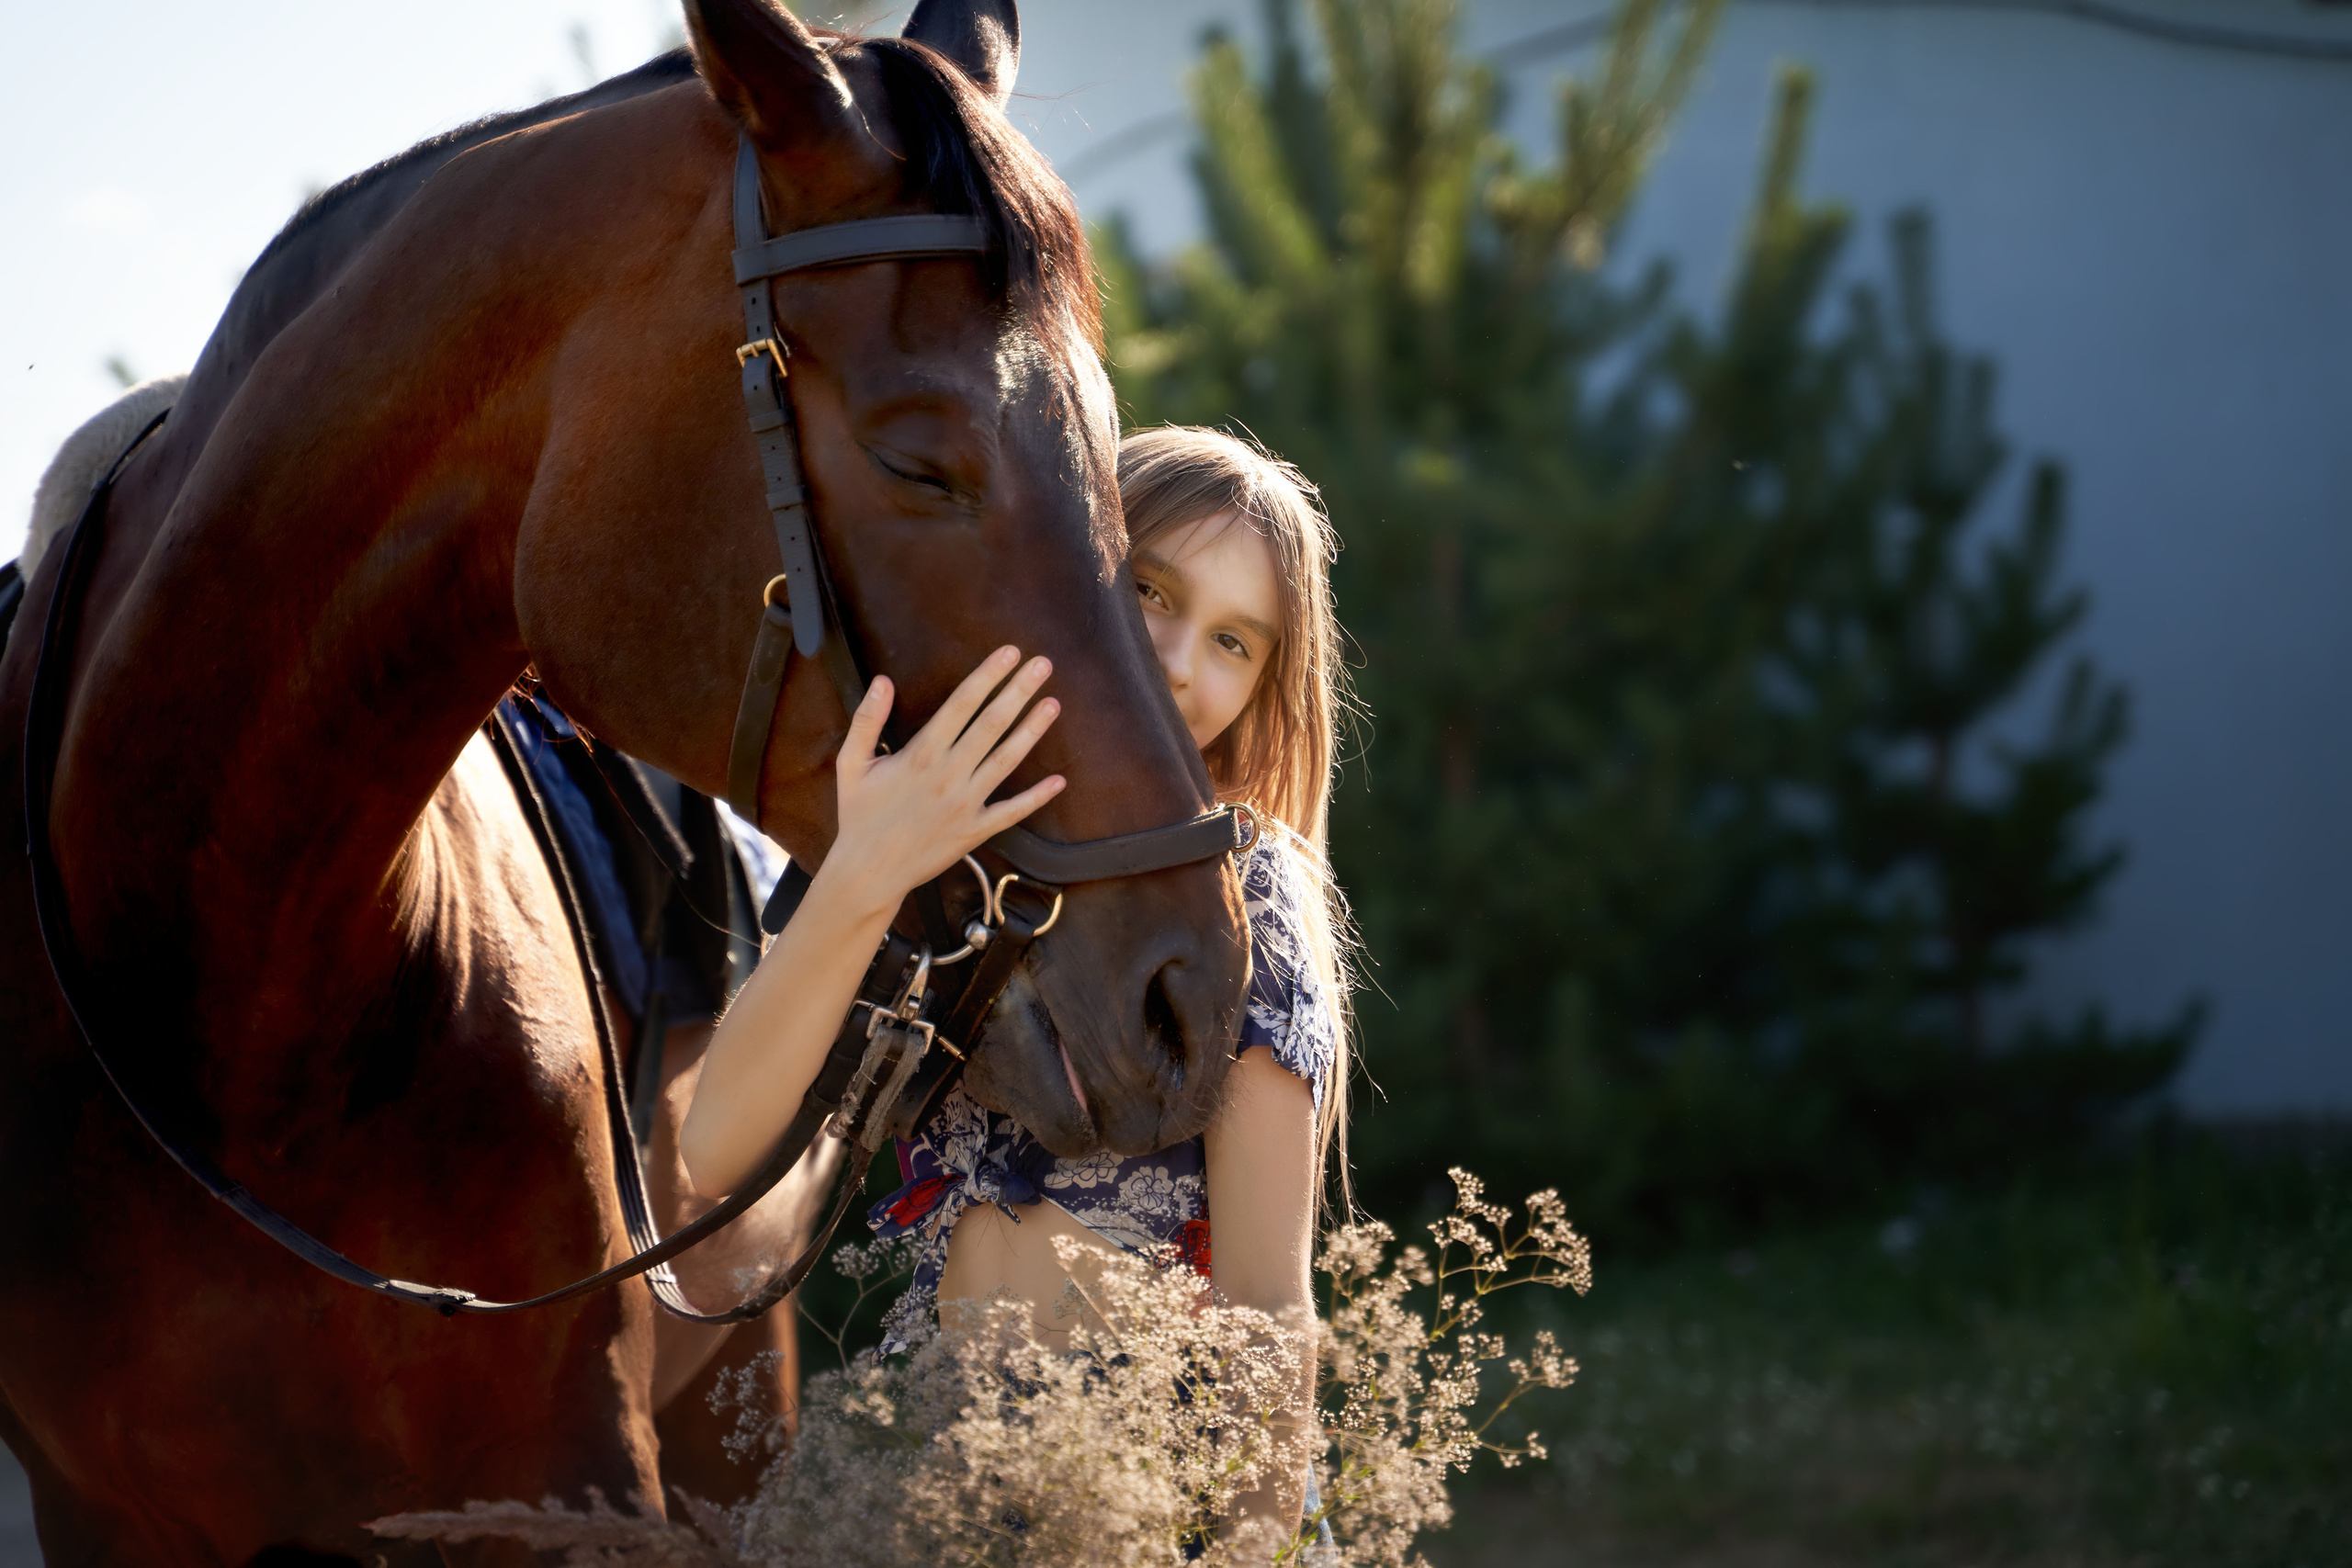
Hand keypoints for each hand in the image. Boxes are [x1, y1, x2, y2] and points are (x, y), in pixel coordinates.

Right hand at [820, 646, 1065, 918]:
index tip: (1009, 653)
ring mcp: (966, 804)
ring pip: (1007, 760)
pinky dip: (1036, 798)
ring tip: (1053, 703)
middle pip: (991, 724)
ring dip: (1032, 730)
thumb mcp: (850, 764)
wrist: (868, 872)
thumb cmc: (859, 815)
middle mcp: (949, 775)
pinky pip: (1012, 812)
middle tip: (1043, 664)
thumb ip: (867, 720)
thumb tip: (882, 681)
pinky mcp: (975, 831)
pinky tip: (1059, 781)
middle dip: (1019, 691)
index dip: (988, 676)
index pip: (962, 704)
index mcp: (921, 754)